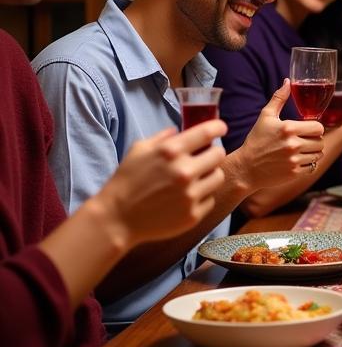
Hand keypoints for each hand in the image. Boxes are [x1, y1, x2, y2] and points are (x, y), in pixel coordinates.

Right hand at [94, 122, 226, 243]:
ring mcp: (190, 195)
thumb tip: (181, 130)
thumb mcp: (139, 150)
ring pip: (218, 177)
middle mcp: (184, 171)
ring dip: (210, 175)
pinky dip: (202, 196)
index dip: (217, 127)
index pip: (207, 132)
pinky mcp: (193, 215)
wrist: (117, 219)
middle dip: (212, 153)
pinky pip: (210, 199)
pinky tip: (187, 197)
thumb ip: (163, 137)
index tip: (221, 128)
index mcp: (171, 151)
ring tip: (196, 178)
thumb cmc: (127, 181)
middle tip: (204, 158)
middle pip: (219, 155)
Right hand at [237, 79, 324, 186]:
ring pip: (318, 155)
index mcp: (288, 128)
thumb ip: (279, 98)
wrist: (246, 167)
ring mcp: (294, 160)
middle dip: (315, 140)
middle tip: (304, 140)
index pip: (319, 127)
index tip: (308, 130)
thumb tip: (288, 82)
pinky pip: (313, 167)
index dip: (315, 128)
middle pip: (321, 141)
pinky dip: (309, 164)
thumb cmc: (256, 140)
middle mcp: (293, 144)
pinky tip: (298, 160)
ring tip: (302, 150)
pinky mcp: (294, 173)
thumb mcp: (266, 117)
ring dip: (313, 152)